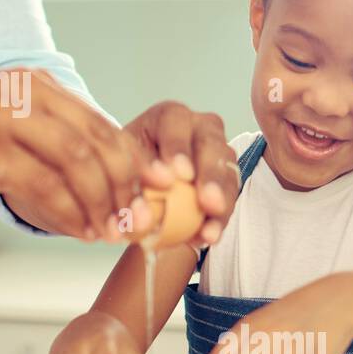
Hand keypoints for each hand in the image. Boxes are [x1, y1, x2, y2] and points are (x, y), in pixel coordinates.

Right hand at [0, 69, 163, 240]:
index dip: (132, 164)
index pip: (100, 124)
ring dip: (100, 202)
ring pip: (77, 161)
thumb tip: (101, 187)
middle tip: (133, 221)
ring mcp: (5, 119)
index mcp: (36, 85)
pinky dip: (68, 212)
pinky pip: (43, 185)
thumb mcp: (5, 128)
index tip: (147, 198)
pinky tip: (77, 230)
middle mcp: (25, 94)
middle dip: (125, 186)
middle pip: (98, 140)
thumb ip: (46, 147)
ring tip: (107, 231)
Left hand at [123, 101, 237, 247]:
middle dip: (210, 175)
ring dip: (220, 203)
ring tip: (209, 230)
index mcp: (167, 117)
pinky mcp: (227, 176)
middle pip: (210, 144)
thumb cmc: (130, 167)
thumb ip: (131, 182)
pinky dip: (219, 219)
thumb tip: (139, 211)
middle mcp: (198, 126)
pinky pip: (229, 196)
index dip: (177, 146)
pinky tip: (208, 236)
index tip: (178, 173)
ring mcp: (218, 150)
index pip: (174, 121)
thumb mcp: (123, 168)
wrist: (143, 181)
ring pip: (227, 171)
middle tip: (206, 201)